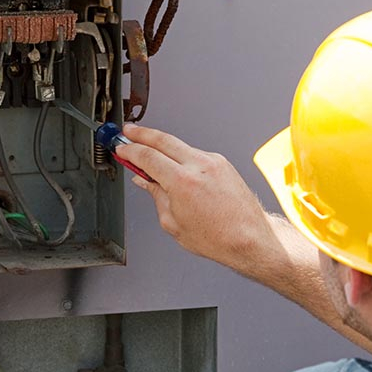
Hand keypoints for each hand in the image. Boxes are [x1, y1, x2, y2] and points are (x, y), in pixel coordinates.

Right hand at [120, 124, 270, 269]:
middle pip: (163, 139)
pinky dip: (182, 157)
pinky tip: (175, 166)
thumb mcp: (174, 223)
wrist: (250, 238)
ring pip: (181, 146)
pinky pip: (196, 154)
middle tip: (128, 133)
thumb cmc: (218, 238)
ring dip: (163, 147)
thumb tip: (146, 182)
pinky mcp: (224, 164)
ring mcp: (215, 162)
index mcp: (183, 181)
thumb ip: (156, 196)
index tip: (120, 149)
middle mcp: (200, 166)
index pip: (147, 155)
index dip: (129, 150)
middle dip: (142, 134)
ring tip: (149, 153)